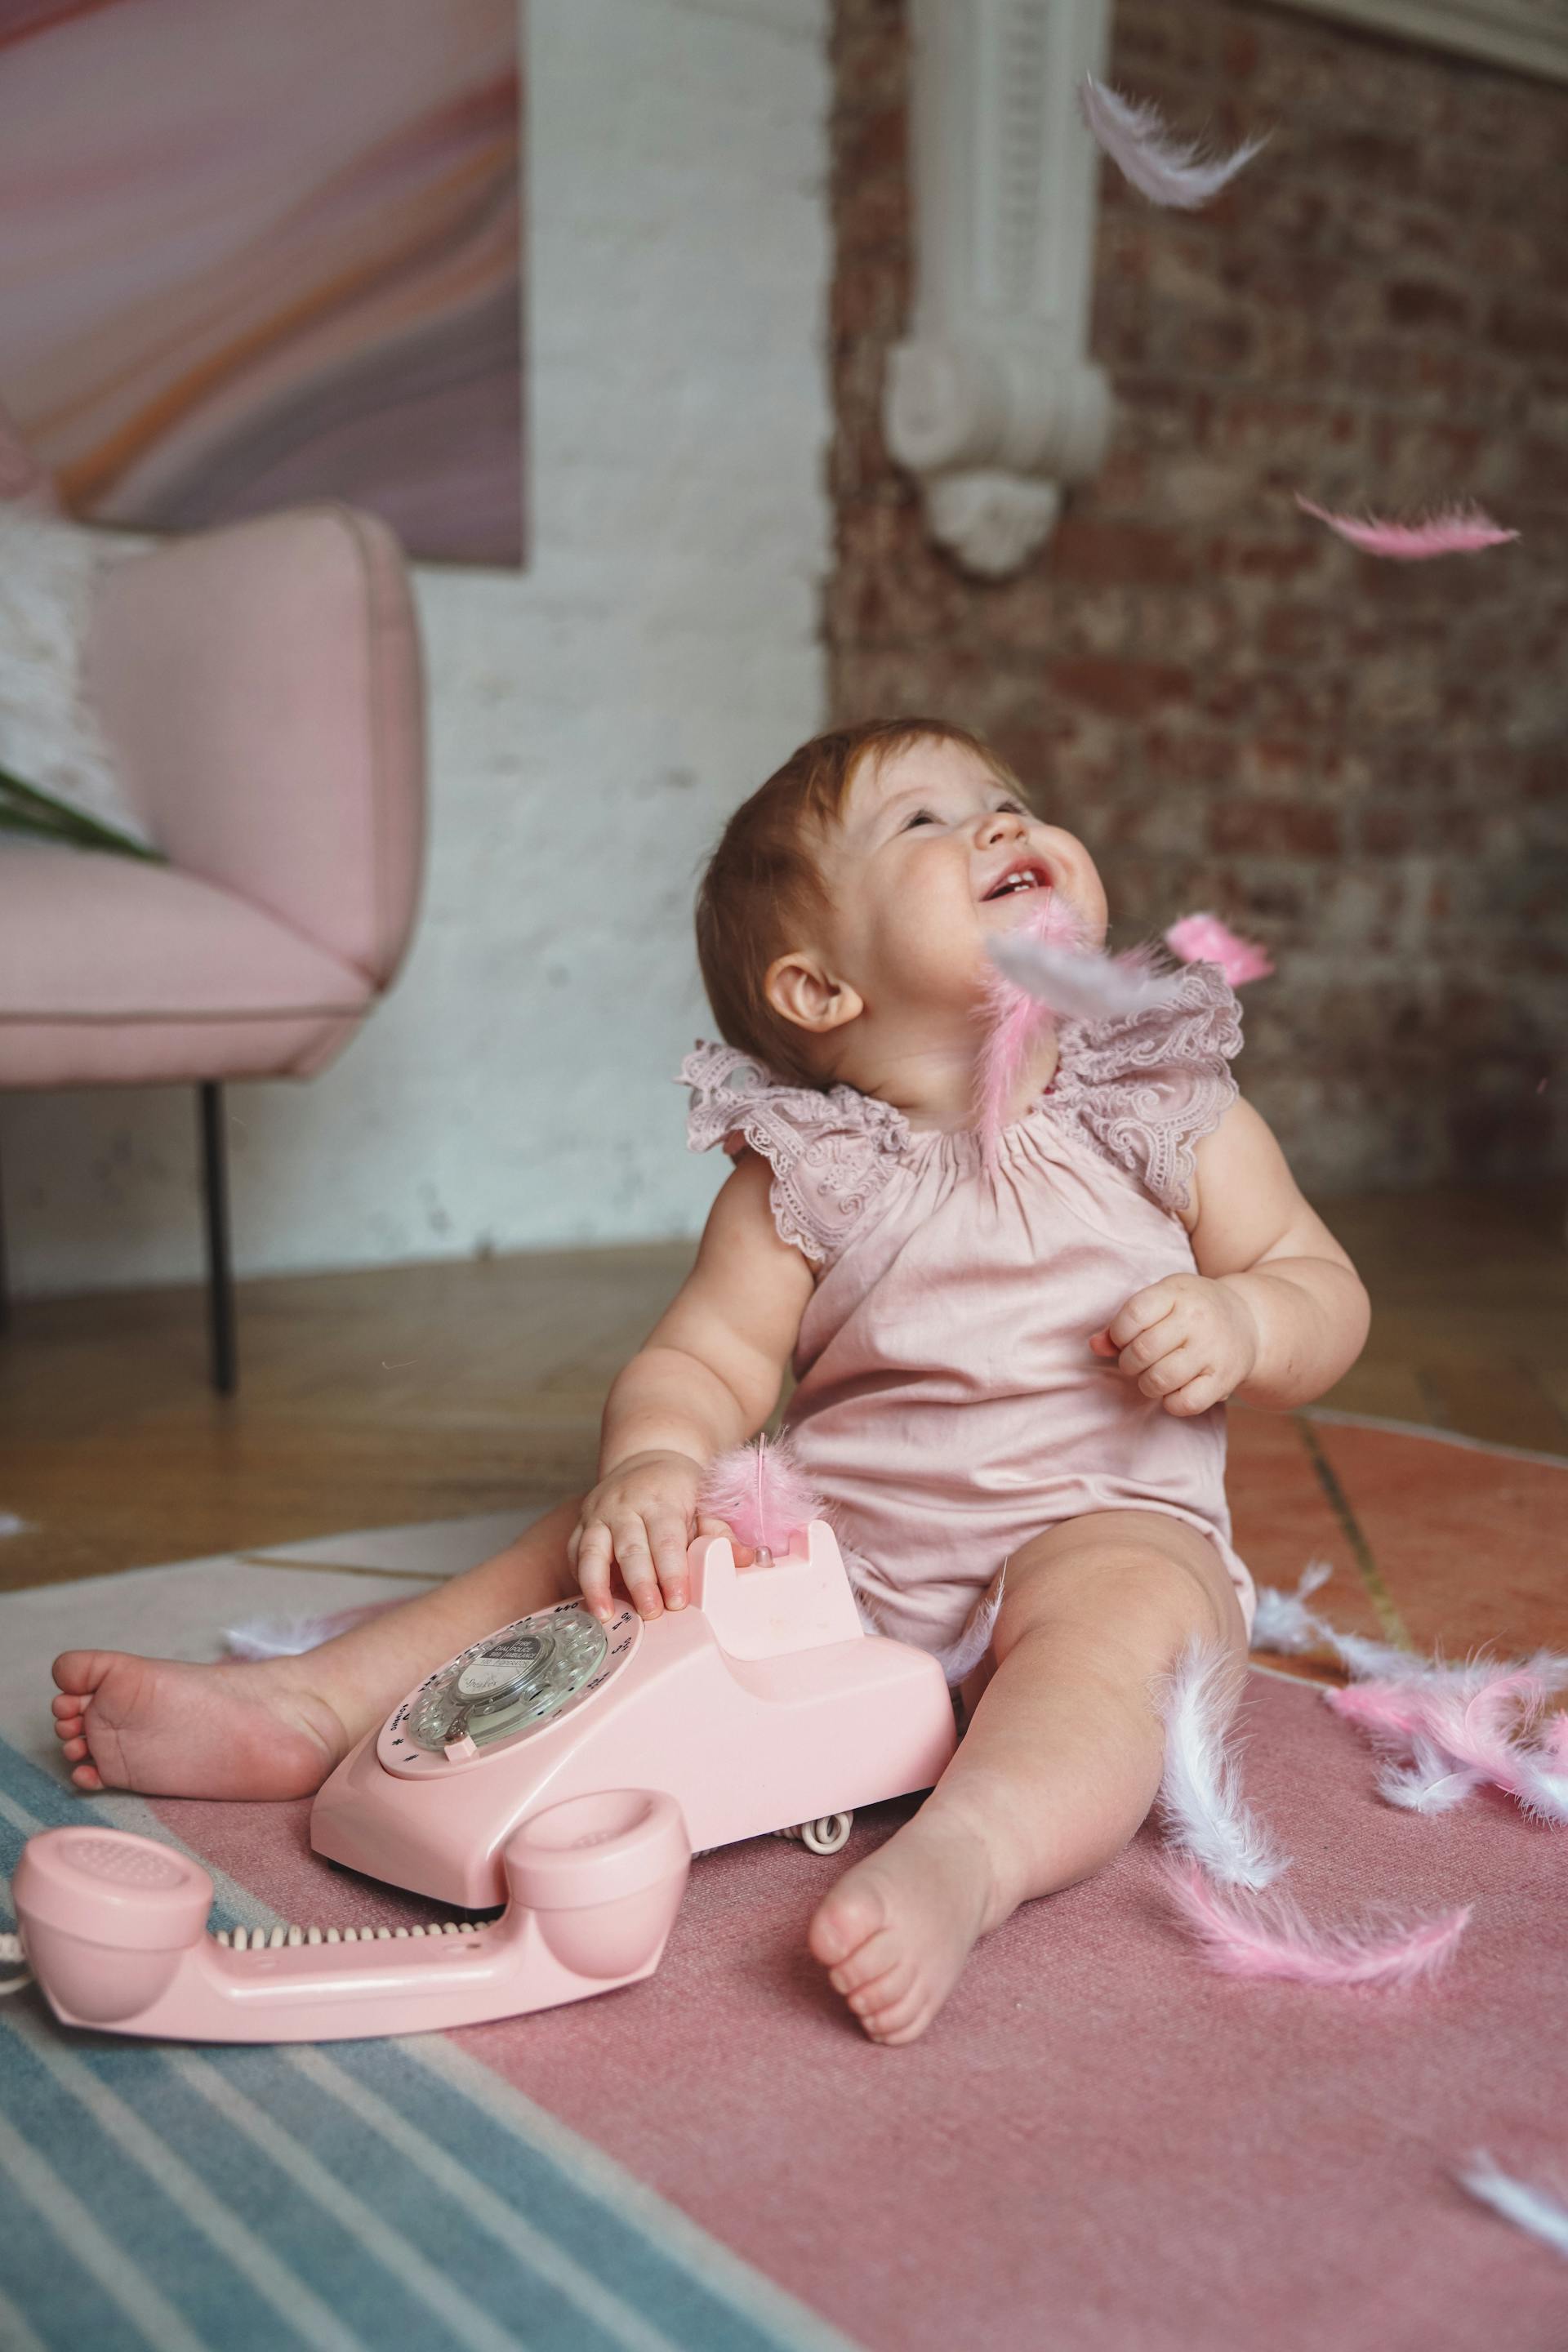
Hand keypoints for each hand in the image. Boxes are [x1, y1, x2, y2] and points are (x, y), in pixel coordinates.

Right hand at [568, 1450, 712, 1623]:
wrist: (648, 1459)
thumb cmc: (680, 1489)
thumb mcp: (705, 1503)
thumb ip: (722, 1534)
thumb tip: (747, 1560)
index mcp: (660, 1500)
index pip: (665, 1539)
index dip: (671, 1571)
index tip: (679, 1600)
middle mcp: (624, 1505)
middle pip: (629, 1548)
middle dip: (639, 1583)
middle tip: (651, 1613)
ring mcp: (598, 1514)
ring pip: (591, 1551)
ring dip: (596, 1585)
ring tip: (605, 1615)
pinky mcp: (581, 1525)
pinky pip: (575, 1553)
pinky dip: (580, 1578)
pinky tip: (591, 1602)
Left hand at [1089, 1275, 1259, 1417]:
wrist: (1249, 1321)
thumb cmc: (1192, 1310)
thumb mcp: (1162, 1301)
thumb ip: (1125, 1322)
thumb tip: (1095, 1346)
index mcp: (1177, 1293)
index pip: (1132, 1316)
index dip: (1118, 1334)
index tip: (1125, 1339)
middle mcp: (1197, 1320)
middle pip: (1143, 1351)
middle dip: (1129, 1363)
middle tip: (1137, 1362)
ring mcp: (1212, 1350)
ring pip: (1160, 1379)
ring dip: (1147, 1384)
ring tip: (1153, 1376)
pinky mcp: (1224, 1379)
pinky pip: (1185, 1403)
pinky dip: (1171, 1403)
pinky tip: (1174, 1390)